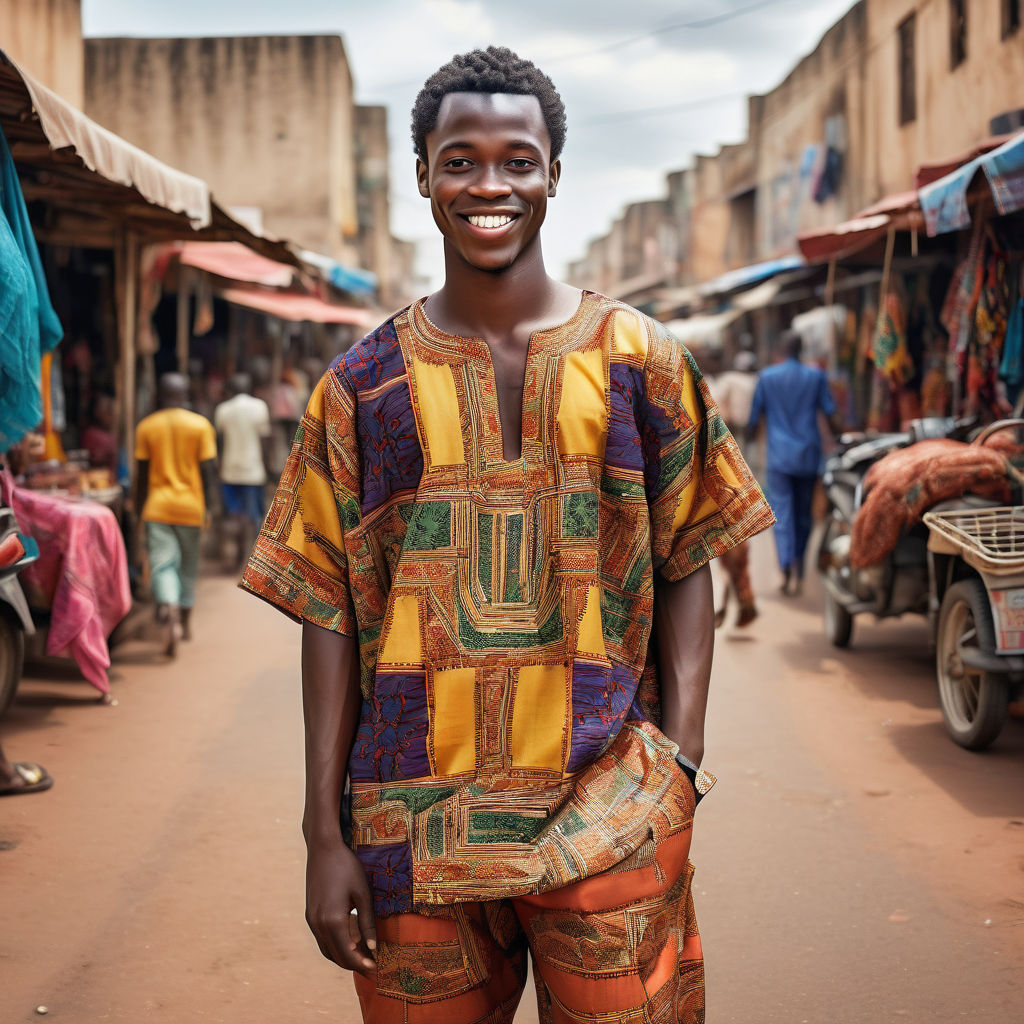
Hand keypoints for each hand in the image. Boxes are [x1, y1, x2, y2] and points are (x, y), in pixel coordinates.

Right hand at [305, 839, 376, 973]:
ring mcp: (312, 920)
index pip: (348, 954)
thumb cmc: (347, 867)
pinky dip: (335, 946)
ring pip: (327, 950)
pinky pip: (322, 939)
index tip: (376, 968)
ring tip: (363, 957)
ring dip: (344, 957)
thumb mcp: (362, 894)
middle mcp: (318, 924)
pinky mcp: (310, 915)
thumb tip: (373, 948)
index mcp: (333, 920)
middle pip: (336, 956)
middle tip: (372, 967)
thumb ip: (367, 922)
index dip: (362, 964)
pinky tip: (349, 942)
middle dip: (354, 965)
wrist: (323, 848)